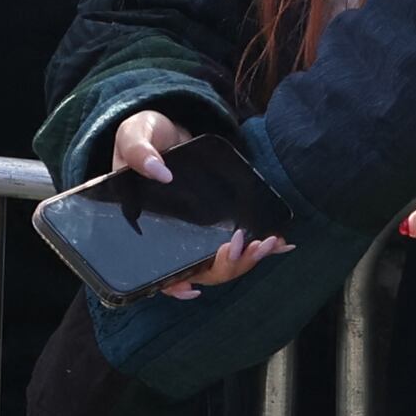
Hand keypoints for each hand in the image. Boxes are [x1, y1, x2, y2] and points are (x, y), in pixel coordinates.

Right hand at [112, 108, 290, 296]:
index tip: (193, 286)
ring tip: (271, 242)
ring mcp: (197, 233)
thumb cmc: (143, 137)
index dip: (174, 285)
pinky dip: (259, 248)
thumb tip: (160, 173)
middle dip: (228, 265)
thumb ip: (138, 152)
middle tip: (251, 245)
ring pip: (222, 263)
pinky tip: (282, 243)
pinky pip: (237, 244)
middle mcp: (173, 239)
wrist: (168, 129)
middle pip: (200, 271)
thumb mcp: (133, 136)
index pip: (157, 271)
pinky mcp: (217, 222)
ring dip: (248, 259)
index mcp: (147, 229)